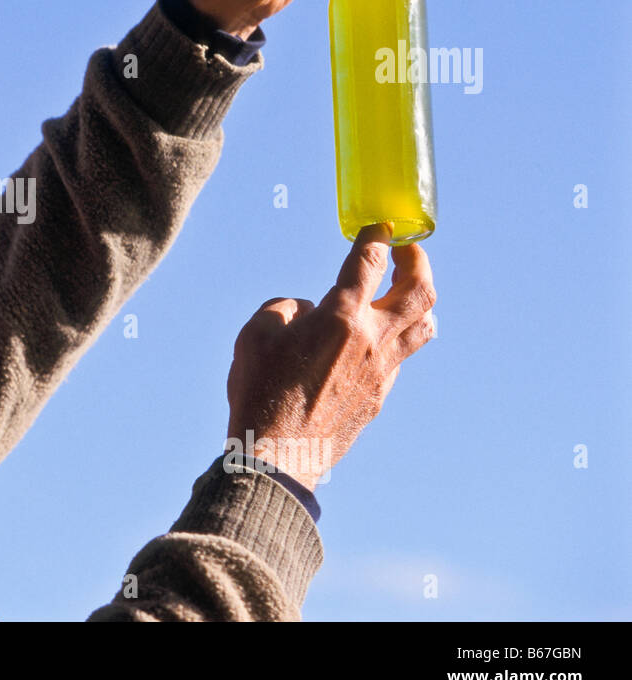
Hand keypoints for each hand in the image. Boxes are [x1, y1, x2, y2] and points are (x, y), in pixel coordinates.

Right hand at [225, 224, 435, 490]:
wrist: (277, 452)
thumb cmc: (260, 390)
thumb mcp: (255, 333)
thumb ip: (286, 308)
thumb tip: (310, 311)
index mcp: (341, 315)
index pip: (369, 261)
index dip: (375, 237)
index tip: (378, 227)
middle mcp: (372, 339)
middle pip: (419, 289)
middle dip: (417, 261)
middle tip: (406, 250)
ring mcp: (382, 370)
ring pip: (424, 326)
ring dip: (420, 301)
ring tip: (404, 293)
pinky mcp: (380, 396)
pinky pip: (401, 358)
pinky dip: (396, 339)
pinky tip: (375, 341)